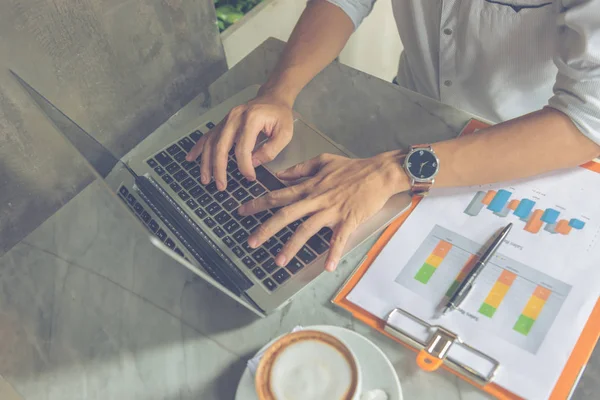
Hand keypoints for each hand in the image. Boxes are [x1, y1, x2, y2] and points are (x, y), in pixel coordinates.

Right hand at [186, 91, 293, 190]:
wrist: (272, 97)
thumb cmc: (279, 115)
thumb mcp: (285, 133)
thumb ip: (270, 150)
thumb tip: (253, 163)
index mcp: (251, 119)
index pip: (243, 148)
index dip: (244, 166)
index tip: (250, 177)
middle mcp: (235, 118)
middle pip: (221, 146)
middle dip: (219, 168)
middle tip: (220, 186)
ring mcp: (226, 119)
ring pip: (211, 142)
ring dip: (206, 162)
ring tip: (205, 179)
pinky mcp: (223, 122)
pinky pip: (207, 136)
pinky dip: (198, 148)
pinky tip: (191, 158)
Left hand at [238, 151, 407, 271]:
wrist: (380, 172)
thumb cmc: (353, 168)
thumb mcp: (323, 161)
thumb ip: (301, 169)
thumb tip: (282, 175)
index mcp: (309, 186)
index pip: (278, 195)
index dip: (258, 203)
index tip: (242, 211)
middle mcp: (316, 199)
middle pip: (286, 215)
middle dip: (266, 229)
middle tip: (251, 242)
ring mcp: (332, 211)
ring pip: (306, 229)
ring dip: (291, 246)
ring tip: (278, 261)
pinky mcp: (349, 220)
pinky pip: (339, 239)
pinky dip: (333, 253)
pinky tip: (327, 267)